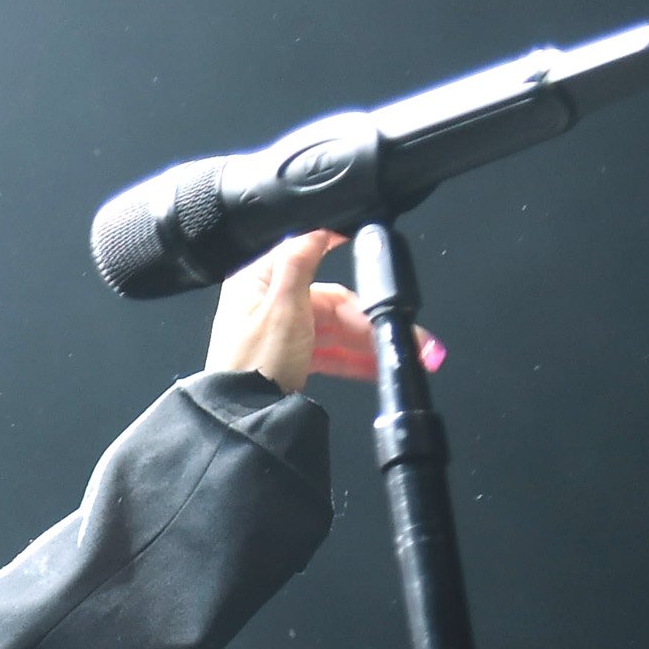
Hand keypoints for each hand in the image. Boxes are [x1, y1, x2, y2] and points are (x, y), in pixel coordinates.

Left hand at [203, 229, 444, 395]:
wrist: (242, 420)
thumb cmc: (255, 362)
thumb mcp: (281, 307)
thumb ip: (299, 264)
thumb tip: (314, 227)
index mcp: (259, 282)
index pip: (306, 256)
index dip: (338, 249)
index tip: (367, 242)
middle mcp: (267, 304)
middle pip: (329, 301)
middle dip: (368, 320)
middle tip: (406, 334)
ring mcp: (279, 333)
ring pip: (333, 330)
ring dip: (368, 343)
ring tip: (403, 356)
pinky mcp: (288, 360)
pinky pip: (327, 353)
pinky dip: (352, 360)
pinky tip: (379, 369)